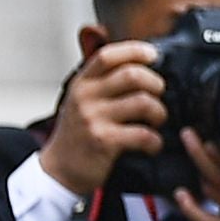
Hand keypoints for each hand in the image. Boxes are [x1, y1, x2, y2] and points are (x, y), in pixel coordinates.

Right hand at [38, 38, 165, 197]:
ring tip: (156, 121)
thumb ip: (104, 80)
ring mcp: (93, 118)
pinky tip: (152, 145)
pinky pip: (143, 134)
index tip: (153, 55)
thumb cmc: (79, 132)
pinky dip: (155, 141)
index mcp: (82, 82)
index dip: (135, 51)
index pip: (108, 55)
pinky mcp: (104, 141)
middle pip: (132, 75)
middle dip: (156, 84)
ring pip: (143, 102)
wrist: (60, 169)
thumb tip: (140, 62)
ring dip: (159, 112)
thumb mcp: (83, 100)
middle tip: (158, 96)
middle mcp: (85, 96)